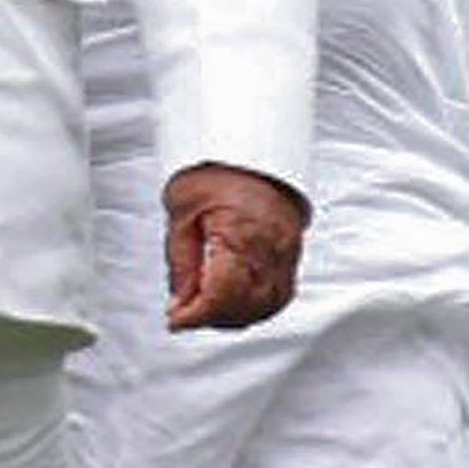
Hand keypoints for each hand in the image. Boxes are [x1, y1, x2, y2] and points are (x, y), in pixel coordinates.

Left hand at [163, 163, 307, 330]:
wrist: (253, 148)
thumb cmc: (218, 170)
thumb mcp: (181, 209)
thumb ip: (181, 261)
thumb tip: (179, 301)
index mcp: (242, 235)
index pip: (221, 295)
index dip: (195, 315)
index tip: (175, 319)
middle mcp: (271, 249)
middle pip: (246, 307)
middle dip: (212, 318)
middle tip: (185, 311)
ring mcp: (287, 253)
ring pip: (266, 307)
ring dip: (234, 316)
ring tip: (205, 308)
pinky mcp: (293, 254)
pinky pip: (279, 296)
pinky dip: (255, 307)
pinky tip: (234, 303)